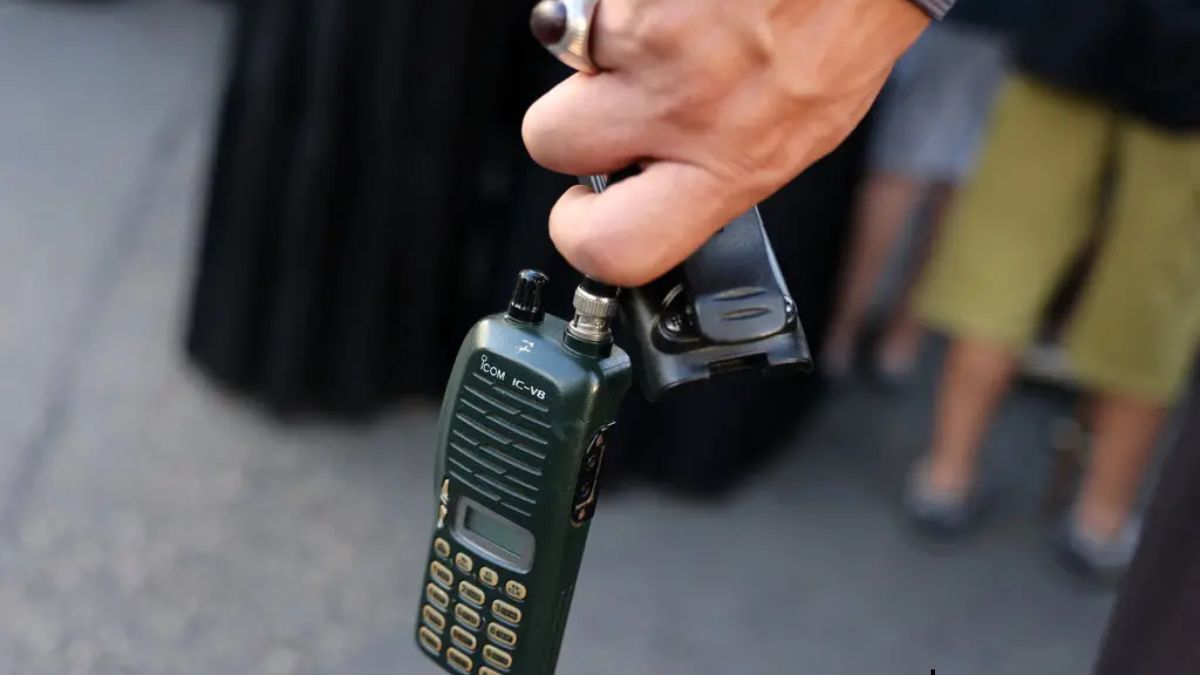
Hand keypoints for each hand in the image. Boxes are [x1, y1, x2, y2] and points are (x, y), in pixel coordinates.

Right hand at [523, 0, 927, 285]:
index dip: (579, 234)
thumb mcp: (804, 133)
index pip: (616, 246)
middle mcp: (681, 107)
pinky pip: (588, 8)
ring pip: (563, 63)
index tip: (582, 211)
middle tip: (612, 108)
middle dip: (570, 123)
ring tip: (664, 38)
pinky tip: (677, 3)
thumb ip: (722, 170)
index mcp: (729, 164)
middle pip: (550, 142)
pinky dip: (622, 6)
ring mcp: (649, 39)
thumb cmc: (844, 23)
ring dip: (600, 55)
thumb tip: (668, 187)